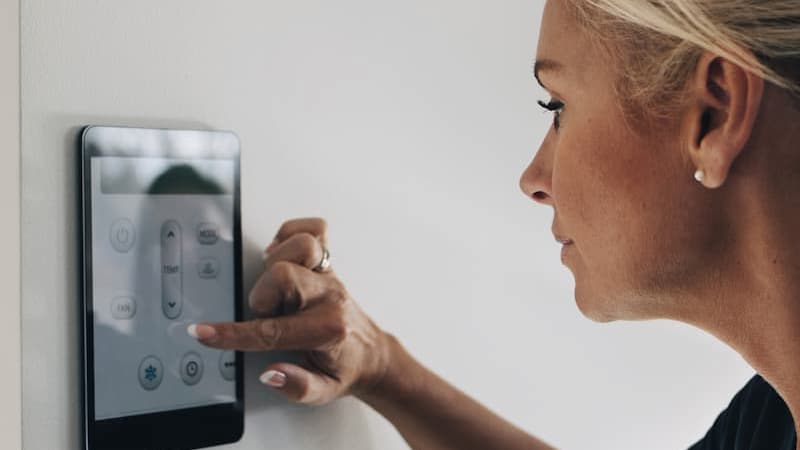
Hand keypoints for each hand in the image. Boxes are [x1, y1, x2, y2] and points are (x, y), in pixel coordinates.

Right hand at [189, 218, 392, 404]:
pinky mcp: (328, 263)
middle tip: (264, 314)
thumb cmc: (344, 368)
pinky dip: (293, 235)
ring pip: (301, 246)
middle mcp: (330, 297)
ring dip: (277, 263)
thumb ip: (297, 386)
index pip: (271, 331)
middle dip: (261, 297)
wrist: (370, 354)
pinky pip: (315, 230)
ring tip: (274, 286)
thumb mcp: (323, 391)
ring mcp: (330, 276)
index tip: (206, 333)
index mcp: (327, 330)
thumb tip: (271, 373)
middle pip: (283, 276)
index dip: (232, 334)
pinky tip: (281, 255)